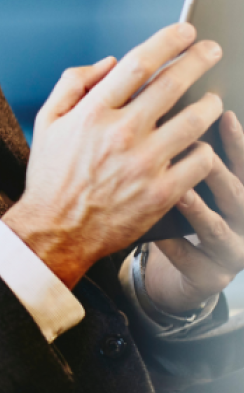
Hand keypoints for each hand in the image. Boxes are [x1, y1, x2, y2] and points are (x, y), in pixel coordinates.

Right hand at [3, 23, 222, 287]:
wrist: (57, 230)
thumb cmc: (52, 174)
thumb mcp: (47, 120)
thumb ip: (73, 84)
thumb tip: (109, 63)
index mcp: (92, 112)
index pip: (137, 64)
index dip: (165, 42)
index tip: (183, 31)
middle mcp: (121, 133)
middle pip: (172, 84)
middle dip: (198, 60)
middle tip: (212, 49)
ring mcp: (145, 163)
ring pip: (194, 122)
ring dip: (209, 104)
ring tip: (214, 100)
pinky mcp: (163, 193)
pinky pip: (200, 162)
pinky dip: (206, 149)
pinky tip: (202, 145)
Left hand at [145, 111, 243, 313]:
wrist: (175, 275)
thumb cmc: (178, 220)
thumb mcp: (187, 188)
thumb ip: (188, 162)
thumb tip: (175, 118)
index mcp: (240, 198)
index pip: (243, 167)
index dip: (237, 143)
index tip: (224, 114)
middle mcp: (243, 224)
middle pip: (236, 194)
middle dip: (217, 172)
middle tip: (196, 148)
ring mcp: (231, 254)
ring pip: (217, 228)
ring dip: (199, 209)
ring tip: (180, 192)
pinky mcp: (210, 278)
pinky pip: (190, 259)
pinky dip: (173, 245)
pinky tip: (157, 232)